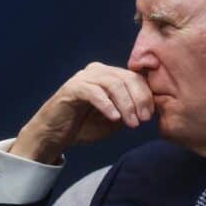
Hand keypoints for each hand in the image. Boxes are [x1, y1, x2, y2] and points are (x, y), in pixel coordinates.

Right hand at [9, 62, 154, 163]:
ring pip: (112, 83)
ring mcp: (84, 78)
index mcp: (109, 75)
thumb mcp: (114, 119)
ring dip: (125, 104)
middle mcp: (97, 71)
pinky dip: (107, 105)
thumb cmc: (85, 125)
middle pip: (126, 77)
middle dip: (138, 99)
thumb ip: (129, 110)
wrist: (55, 135)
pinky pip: (94, 93)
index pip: (134, 77)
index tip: (149, 116)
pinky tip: (114, 118)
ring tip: (131, 123)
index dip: (145, 95)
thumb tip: (148, 108)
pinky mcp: (72, 88)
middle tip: (142, 119)